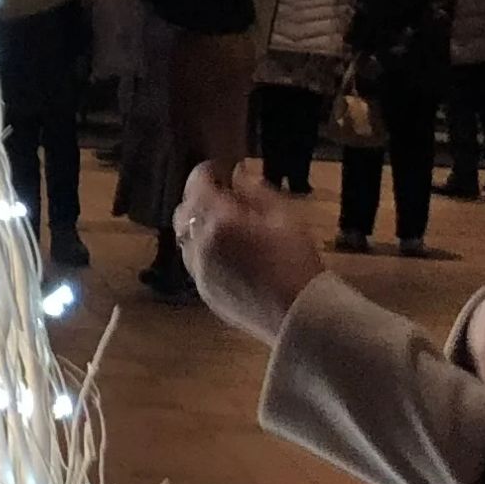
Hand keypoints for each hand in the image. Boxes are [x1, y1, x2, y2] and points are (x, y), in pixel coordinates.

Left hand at [175, 160, 323, 344]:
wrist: (300, 314)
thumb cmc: (297, 261)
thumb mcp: (283, 217)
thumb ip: (254, 191)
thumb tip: (236, 174)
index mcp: (220, 222)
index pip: (197, 185)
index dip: (206, 172)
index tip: (220, 169)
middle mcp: (201, 246)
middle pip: (183, 211)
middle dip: (198, 199)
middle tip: (223, 196)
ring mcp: (199, 272)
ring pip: (185, 239)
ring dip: (198, 226)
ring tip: (227, 225)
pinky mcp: (204, 292)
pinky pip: (194, 263)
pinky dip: (203, 250)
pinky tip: (229, 253)